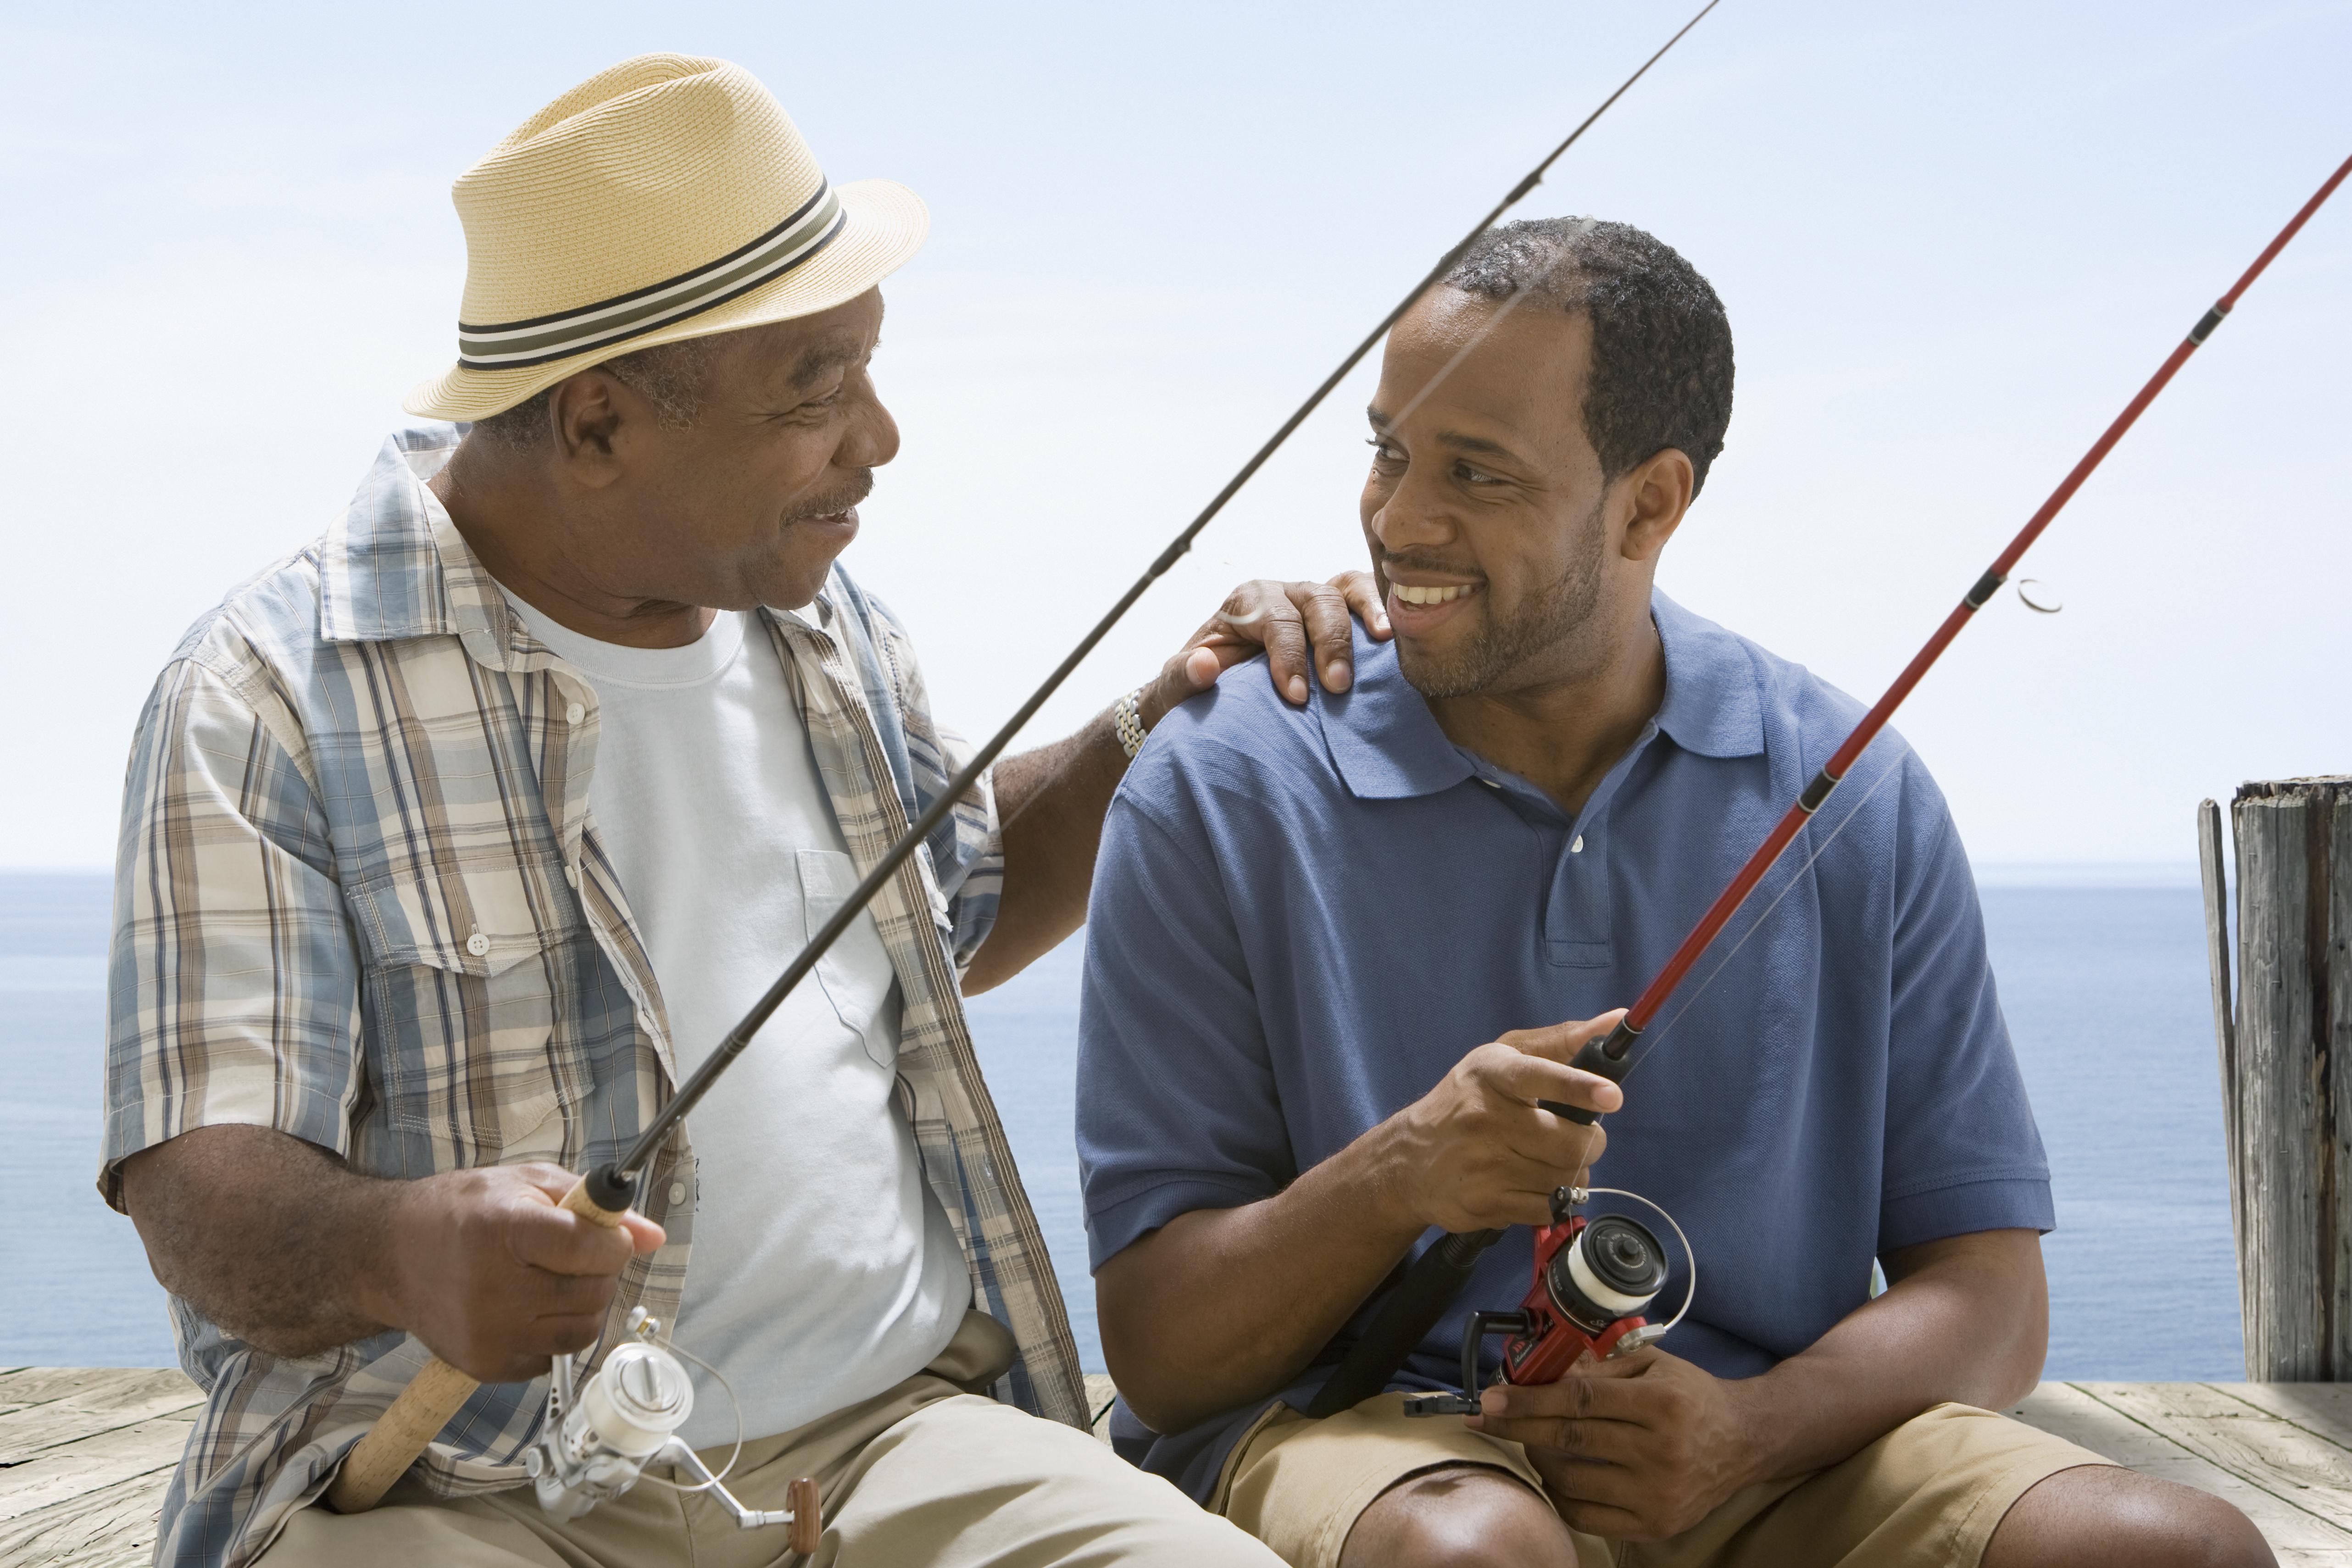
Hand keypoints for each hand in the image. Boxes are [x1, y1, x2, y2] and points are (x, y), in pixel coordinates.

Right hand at [371, 1163, 665, 1383]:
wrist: (391, 1255)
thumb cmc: (464, 1211)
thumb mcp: (527, 1184)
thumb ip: (594, 1207)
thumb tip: (654, 1237)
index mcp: (504, 1231)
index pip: (590, 1248)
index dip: (614, 1242)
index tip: (612, 1236)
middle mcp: (493, 1288)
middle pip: (593, 1292)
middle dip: (601, 1272)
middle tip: (580, 1256)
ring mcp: (488, 1333)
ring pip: (582, 1331)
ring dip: (584, 1305)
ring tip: (557, 1281)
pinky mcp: (484, 1365)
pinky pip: (552, 1357)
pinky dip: (553, 1334)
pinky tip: (528, 1308)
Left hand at [1139, 571, 1390, 725]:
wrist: (1215, 694)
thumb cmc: (1197, 691)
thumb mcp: (1176, 690)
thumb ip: (1181, 678)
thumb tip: (1203, 665)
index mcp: (1244, 603)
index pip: (1273, 619)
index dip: (1288, 654)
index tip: (1297, 696)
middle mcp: (1282, 594)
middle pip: (1314, 600)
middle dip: (1329, 641)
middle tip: (1337, 687)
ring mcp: (1314, 600)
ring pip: (1343, 589)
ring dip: (1365, 614)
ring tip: (1384, 642)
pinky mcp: (1340, 613)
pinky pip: (1363, 597)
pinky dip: (1381, 607)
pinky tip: (1396, 634)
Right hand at [1368, 1012, 1624, 1234]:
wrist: (1409, 1159)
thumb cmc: (1468, 1101)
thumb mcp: (1504, 1059)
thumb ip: (1562, 1042)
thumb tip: (1616, 1021)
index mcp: (1492, 1073)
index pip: (1538, 1076)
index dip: (1578, 1086)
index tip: (1611, 1095)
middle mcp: (1486, 1118)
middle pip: (1571, 1142)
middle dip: (1589, 1142)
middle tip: (1577, 1136)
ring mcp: (1485, 1165)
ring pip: (1566, 1178)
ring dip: (1571, 1172)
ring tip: (1549, 1159)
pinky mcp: (1486, 1203)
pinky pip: (1549, 1207)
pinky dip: (1553, 1198)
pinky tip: (1533, 1183)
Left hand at [1469, 1346, 1760, 1541]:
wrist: (1743, 1442)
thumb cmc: (1692, 1397)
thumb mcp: (1653, 1364)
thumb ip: (1599, 1364)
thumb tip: (1540, 1368)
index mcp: (1661, 1404)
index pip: (1579, 1400)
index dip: (1530, 1398)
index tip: (1492, 1396)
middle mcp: (1660, 1452)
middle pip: (1569, 1439)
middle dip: (1518, 1426)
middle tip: (1484, 1417)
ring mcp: (1657, 1494)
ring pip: (1572, 1480)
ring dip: (1538, 1458)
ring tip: (1531, 1440)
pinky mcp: (1654, 1525)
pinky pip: (1586, 1515)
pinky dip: (1559, 1495)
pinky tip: (1553, 1474)